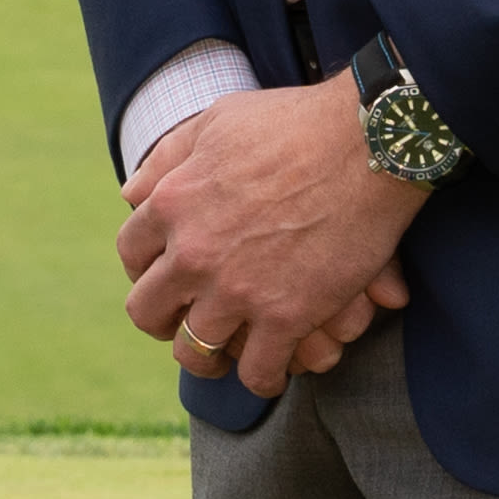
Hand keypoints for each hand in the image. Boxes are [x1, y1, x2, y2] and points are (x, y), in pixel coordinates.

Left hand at [118, 83, 421, 399]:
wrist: (368, 144)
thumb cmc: (295, 124)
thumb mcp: (217, 121)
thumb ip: (169, 158)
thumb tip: (130, 194)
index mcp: (172, 203)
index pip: (131, 255)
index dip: (145, 269)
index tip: (166, 275)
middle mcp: (193, 252)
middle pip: (148, 312)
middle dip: (164, 321)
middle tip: (186, 322)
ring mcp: (237, 290)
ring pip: (195, 352)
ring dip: (208, 357)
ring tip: (225, 355)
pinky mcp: (286, 317)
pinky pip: (257, 372)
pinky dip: (262, 377)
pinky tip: (273, 368)